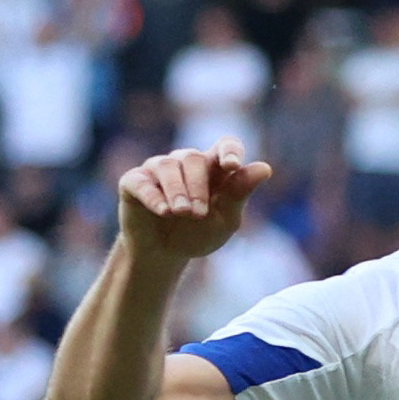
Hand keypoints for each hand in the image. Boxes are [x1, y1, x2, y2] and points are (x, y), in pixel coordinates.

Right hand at [117, 138, 272, 262]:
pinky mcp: (133, 182)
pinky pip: (142, 181)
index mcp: (214, 168)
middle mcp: (185, 162)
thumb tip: (265, 168)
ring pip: (168, 165)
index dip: (229, 150)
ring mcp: (157, 169)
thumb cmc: (199, 233)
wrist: (164, 254)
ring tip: (182, 213)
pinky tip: (164, 211)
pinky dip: (153, 196)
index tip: (231, 165)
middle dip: (198, 186)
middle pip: (194, 158)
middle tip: (199, 213)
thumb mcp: (224, 219)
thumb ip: (240, 193)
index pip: (226, 145)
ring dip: (177, 190)